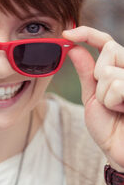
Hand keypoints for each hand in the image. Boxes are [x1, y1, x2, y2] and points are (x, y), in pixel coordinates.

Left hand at [63, 26, 123, 169]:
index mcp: (121, 69)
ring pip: (109, 71)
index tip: (66, 34)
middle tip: (107, 97)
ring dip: (105, 95)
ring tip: (117, 109)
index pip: (106, 42)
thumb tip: (74, 48)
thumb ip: (86, 71)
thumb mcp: (93, 96)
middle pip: (110, 50)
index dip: (87, 33)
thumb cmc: (110, 126)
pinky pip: (117, 85)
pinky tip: (123, 111)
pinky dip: (112, 101)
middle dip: (98, 74)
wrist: (121, 152)